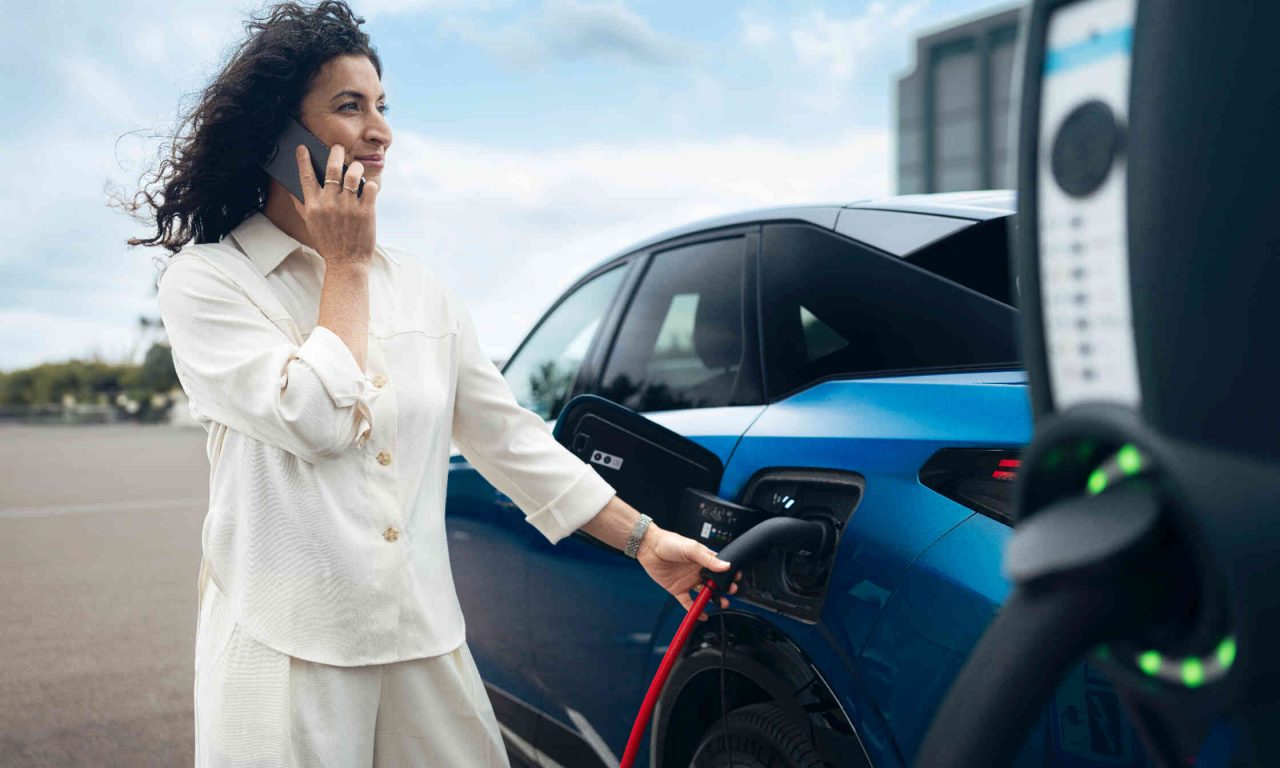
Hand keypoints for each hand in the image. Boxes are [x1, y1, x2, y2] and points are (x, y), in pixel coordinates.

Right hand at [293, 142, 379, 267]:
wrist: (346, 263)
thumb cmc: (328, 244)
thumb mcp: (310, 225)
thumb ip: (301, 206)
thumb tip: (291, 190)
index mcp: (313, 205)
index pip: (306, 176)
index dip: (303, 159)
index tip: (303, 147)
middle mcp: (330, 203)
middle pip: (332, 168)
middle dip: (335, 153)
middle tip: (338, 148)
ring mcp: (348, 206)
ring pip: (352, 174)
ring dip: (355, 166)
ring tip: (356, 167)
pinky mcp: (366, 211)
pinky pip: (370, 188)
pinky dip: (371, 184)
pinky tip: (370, 186)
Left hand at [636, 525, 742, 622]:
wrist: (648, 548)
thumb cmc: (669, 542)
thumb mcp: (691, 548)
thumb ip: (708, 559)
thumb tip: (726, 566)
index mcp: (703, 559)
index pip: (720, 568)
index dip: (729, 574)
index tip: (736, 579)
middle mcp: (698, 571)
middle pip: (716, 583)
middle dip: (725, 589)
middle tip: (731, 592)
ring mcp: (689, 581)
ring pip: (705, 594)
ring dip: (715, 600)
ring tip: (722, 604)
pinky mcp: (678, 589)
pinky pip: (688, 602)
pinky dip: (696, 609)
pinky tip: (703, 615)